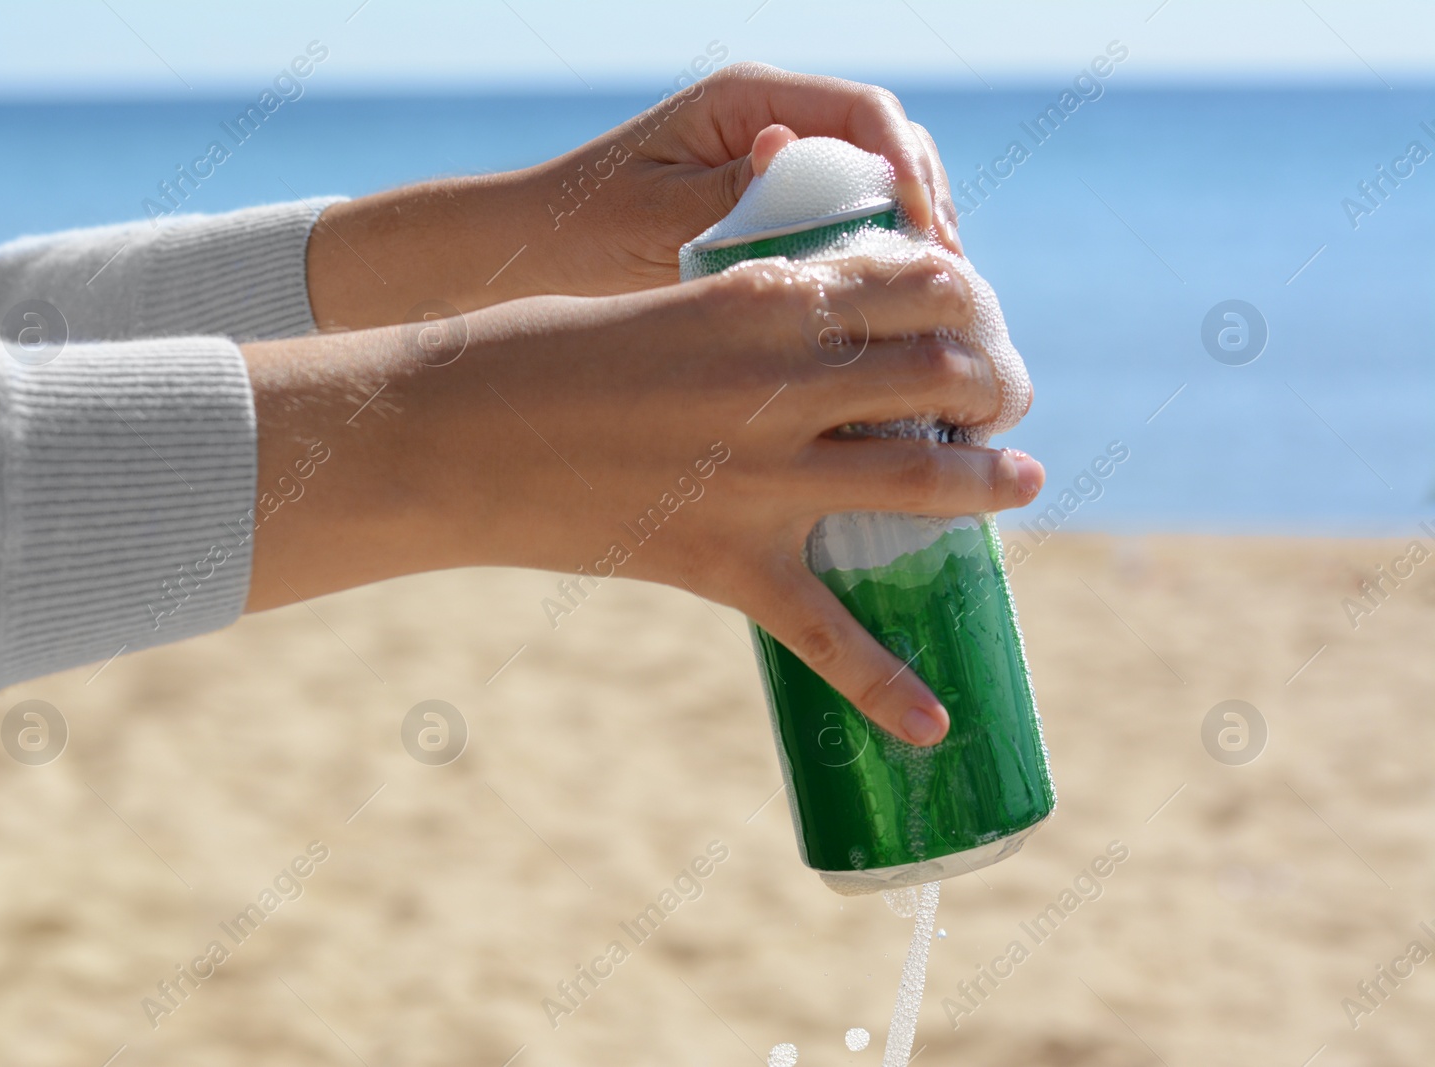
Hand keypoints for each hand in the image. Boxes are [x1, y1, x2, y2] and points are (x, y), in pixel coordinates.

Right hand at [243, 253, 1040, 746]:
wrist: (445, 431)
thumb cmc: (535, 353)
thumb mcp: (660, 304)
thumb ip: (748, 321)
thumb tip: (813, 346)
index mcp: (762, 299)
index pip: (914, 282)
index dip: (968, 300)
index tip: (975, 318)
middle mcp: (780, 382)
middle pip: (942, 376)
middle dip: (995, 384)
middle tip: (1002, 399)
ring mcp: (758, 478)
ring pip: (922, 480)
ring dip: (990, 482)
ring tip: (1019, 481)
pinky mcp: (722, 563)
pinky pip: (826, 635)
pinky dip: (886, 687)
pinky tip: (933, 727)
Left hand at [305, 63, 959, 330]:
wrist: (529, 259)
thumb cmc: (577, 234)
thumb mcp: (653, 219)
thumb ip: (728, 194)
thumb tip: (797, 158)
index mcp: (746, 101)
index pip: (865, 114)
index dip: (911, 174)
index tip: (933, 243)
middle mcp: (772, 126)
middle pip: (890, 153)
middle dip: (929, 219)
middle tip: (954, 293)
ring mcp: (777, 172)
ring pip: (877, 201)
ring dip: (910, 255)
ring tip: (934, 322)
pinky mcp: (773, 219)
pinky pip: (845, 238)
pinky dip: (872, 278)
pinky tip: (886, 332)